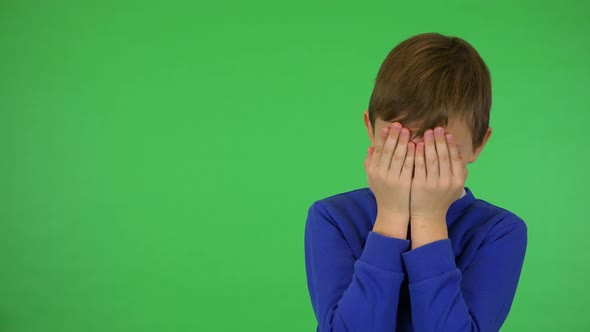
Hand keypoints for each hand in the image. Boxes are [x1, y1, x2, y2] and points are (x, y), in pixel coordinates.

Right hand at [364, 122, 415, 237]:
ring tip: (407, 130)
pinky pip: (409, 165)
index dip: (383, 138)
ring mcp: (392, 178)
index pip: (378, 150)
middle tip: (399, 124)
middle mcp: (381, 173)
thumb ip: (370, 162)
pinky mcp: (404, 183)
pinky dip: (412, 154)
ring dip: (403, 142)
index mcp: (373, 170)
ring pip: (398, 156)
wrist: (392, 212)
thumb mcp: (372, 178)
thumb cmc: (383, 193)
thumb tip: (370, 146)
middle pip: (388, 151)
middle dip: (393, 136)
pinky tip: (416, 145)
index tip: (388, 127)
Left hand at [410, 127, 466, 220]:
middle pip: (443, 156)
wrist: (428, 216)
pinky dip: (417, 154)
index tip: (446, 133)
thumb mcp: (455, 187)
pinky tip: (415, 145)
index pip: (454, 158)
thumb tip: (460, 154)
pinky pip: (419, 166)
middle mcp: (447, 182)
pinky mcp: (420, 185)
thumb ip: (459, 172)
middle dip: (439, 140)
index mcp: (457, 180)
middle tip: (435, 128)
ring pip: (431, 159)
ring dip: (429, 144)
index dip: (450, 144)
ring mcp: (433, 184)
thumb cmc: (441, 199)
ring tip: (426, 133)